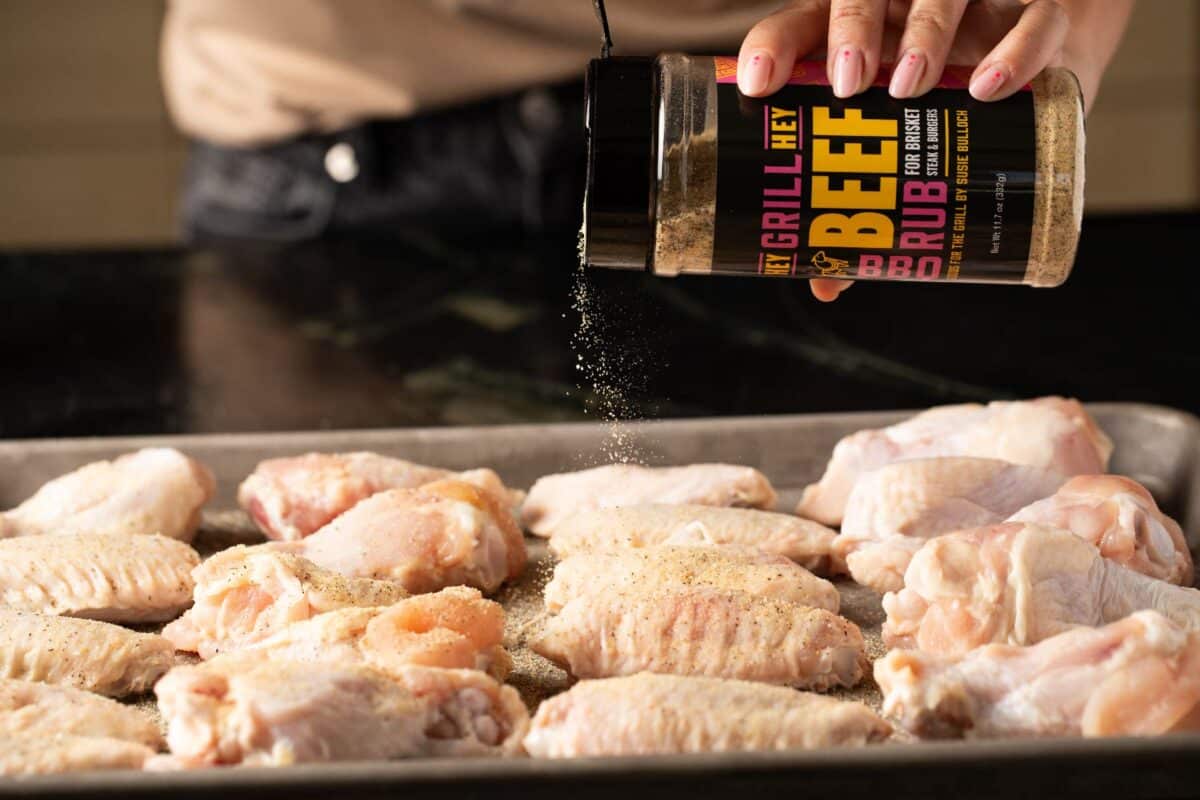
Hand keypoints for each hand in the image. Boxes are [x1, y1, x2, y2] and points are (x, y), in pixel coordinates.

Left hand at [737, 0, 1131, 301]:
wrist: (1045, 72)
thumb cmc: (948, 112)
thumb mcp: (903, 149)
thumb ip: (864, 205)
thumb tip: (830, 282)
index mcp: (851, 36)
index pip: (800, 25)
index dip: (774, 46)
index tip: (759, 85)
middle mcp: (902, 8)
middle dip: (851, 33)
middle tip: (849, 86)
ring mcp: (970, 3)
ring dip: (923, 34)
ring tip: (913, 86)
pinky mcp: (1036, 13)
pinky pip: (1033, 17)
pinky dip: (1016, 49)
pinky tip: (993, 87)